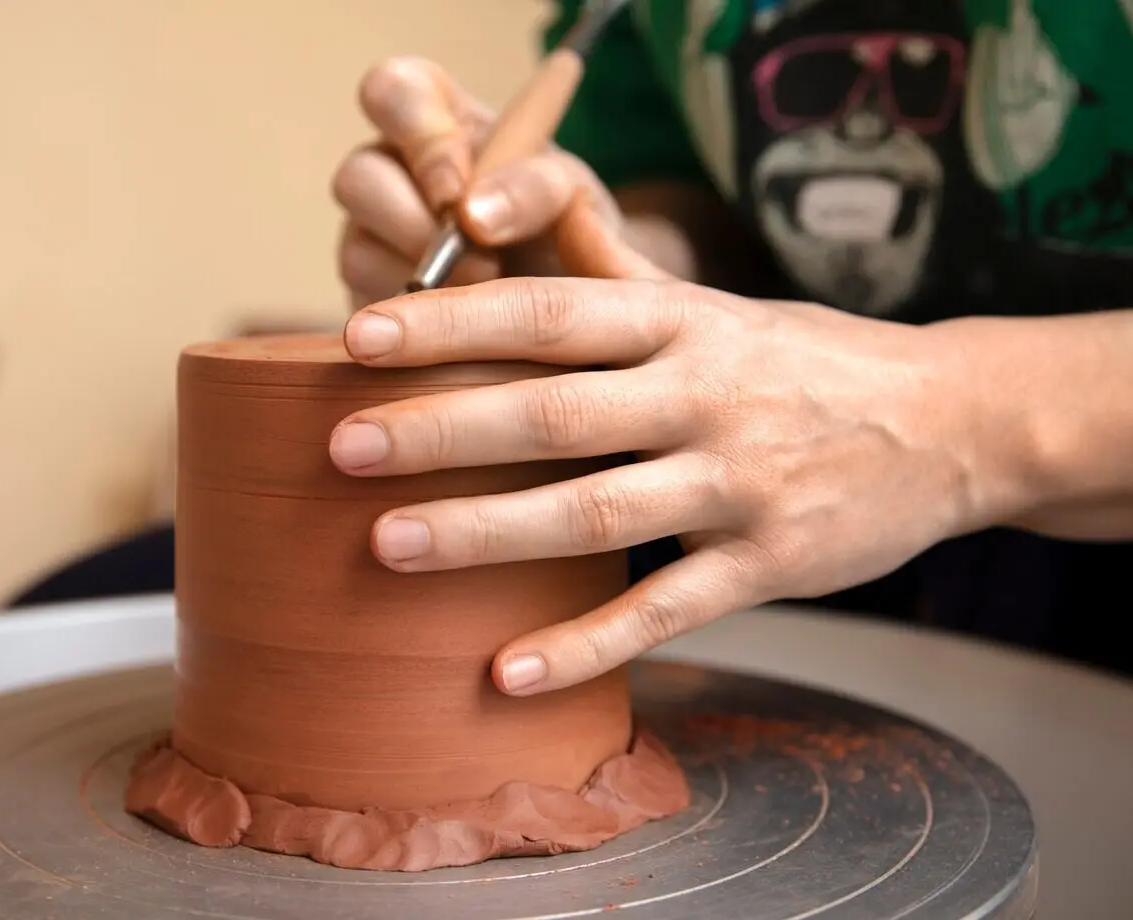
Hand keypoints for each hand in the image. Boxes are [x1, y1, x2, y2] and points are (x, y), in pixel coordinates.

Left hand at [327, 267, 1001, 695]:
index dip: (451, 324)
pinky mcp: (768, 565)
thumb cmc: (801, 359)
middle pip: (555, 411)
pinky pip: (663, 610)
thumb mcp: (715, 303)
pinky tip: (506, 673)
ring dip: (487, 532)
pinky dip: (583, 645)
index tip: (358, 339)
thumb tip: (497, 236)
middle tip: (343, 448)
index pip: (549, 313)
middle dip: (443, 429)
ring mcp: (739, 483)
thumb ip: (613, 279)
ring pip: (596, 511)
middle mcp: (706, 394)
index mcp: (683, 320)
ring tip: (389, 546)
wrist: (951, 420)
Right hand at [331, 56, 622, 306]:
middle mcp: (391, 174)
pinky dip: (420, 326)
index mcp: (439, 121)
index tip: (460, 190)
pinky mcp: (369, 305)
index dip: (418, 137)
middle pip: (356, 177)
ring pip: (356, 250)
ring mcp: (370, 241)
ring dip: (423, 279)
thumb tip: (473, 215)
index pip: (394, 92)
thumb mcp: (575, 198)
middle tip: (482, 261)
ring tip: (486, 297)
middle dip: (415, 224)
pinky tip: (462, 332)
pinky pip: (369, 312)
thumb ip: (538, 186)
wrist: (577, 317)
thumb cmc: (569, 235)